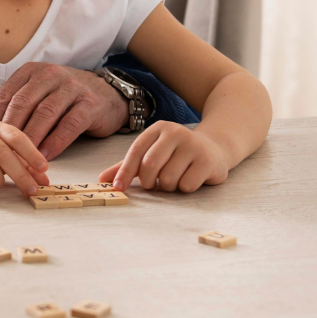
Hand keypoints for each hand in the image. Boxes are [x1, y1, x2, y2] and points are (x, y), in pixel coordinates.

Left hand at [0, 62, 129, 161]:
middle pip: (23, 104)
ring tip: (19, 159)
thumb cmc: (64, 100)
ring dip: (31, 139)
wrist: (108, 96)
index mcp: (31, 72)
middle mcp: (50, 75)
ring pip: (45, 114)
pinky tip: (45, 156)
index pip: (6, 95)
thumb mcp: (34, 99)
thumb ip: (5, 112)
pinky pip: (69, 124)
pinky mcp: (89, 103)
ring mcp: (71, 87)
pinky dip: (55, 141)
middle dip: (9, 131)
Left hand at [98, 121, 229, 192]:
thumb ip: (127, 166)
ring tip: (176, 178)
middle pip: (150, 166)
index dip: (124, 172)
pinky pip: (186, 185)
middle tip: (155, 183)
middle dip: (149, 181)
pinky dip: (185, 188)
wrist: (214, 148)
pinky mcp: (207, 161)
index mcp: (158, 129)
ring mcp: (193, 145)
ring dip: (168, 186)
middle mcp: (176, 133)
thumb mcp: (151, 154)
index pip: (136, 151)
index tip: (117, 188)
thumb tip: (102, 179)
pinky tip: (191, 178)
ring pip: (168, 178)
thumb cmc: (176, 154)